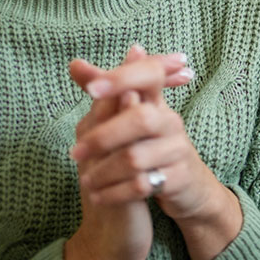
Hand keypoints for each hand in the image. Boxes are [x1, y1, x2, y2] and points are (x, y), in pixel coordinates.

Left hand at [69, 47, 242, 259]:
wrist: (185, 186)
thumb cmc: (151, 146)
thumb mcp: (129, 118)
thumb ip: (104, 94)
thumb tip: (75, 64)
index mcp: (157, 101)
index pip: (150, 75)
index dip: (123, 77)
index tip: (92, 89)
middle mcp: (171, 121)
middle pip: (140, 117)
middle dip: (103, 136)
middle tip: (75, 151)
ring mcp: (177, 150)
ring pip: (136, 157)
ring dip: (103, 171)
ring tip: (85, 180)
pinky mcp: (178, 178)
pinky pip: (141, 185)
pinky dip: (113, 192)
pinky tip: (99, 196)